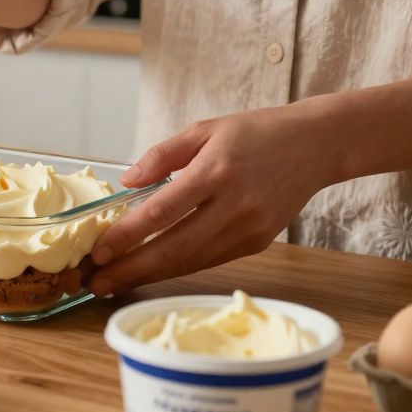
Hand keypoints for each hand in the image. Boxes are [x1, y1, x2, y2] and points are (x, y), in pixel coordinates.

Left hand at [88, 103, 342, 294]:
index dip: (126, 236)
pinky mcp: (257, 243)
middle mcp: (233, 205)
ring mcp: (248, 229)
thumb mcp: (204, 129)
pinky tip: (151, 272)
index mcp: (215, 171)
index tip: (97, 251)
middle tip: (95, 282)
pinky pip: (209, 260)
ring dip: (149, 275)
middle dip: (130, 269)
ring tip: (114, 282)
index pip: (161, 212)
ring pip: (190, 261)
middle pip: (173, 247)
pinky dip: (177, 268)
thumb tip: (125, 181)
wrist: (315, 146)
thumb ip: (162, 155)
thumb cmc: (255, 132)